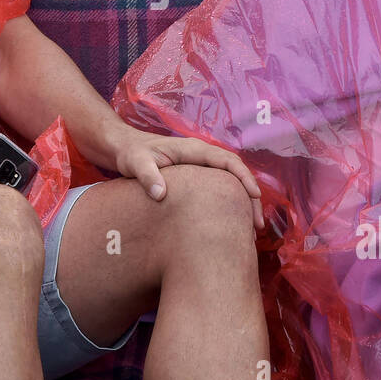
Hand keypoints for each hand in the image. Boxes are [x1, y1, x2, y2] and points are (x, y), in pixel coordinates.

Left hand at [109, 127, 263, 230]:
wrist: (123, 148)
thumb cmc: (129, 154)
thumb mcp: (135, 163)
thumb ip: (147, 175)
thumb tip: (160, 194)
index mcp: (193, 150)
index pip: (227, 160)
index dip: (243, 177)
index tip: (254, 196)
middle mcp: (201, 156)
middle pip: (235, 173)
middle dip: (250, 196)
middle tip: (256, 224)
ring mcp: (200, 166)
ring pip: (230, 183)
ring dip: (242, 203)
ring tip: (249, 231)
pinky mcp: (196, 177)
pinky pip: (219, 188)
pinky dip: (230, 203)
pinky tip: (230, 224)